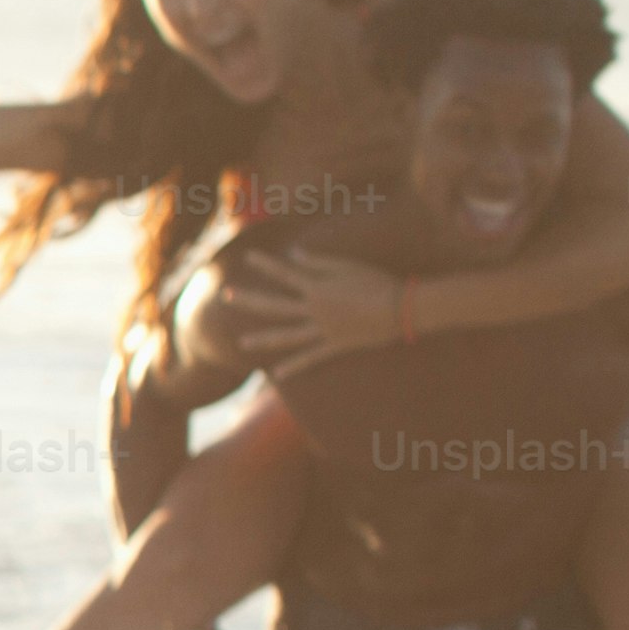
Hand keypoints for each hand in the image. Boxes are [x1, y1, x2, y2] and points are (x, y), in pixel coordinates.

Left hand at [216, 250, 402, 366]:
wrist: (403, 308)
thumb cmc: (379, 282)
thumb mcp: (349, 267)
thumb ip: (319, 262)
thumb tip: (294, 254)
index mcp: (318, 288)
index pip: (285, 274)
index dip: (265, 265)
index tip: (248, 257)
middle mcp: (314, 310)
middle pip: (274, 306)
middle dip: (248, 300)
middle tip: (226, 295)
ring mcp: (322, 330)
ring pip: (286, 336)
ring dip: (262, 339)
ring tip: (240, 343)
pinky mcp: (335, 346)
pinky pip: (310, 359)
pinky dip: (293, 367)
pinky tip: (276, 375)